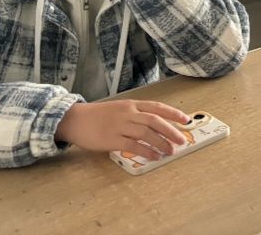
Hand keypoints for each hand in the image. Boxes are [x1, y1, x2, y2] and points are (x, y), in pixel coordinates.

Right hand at [55, 99, 189, 155]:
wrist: (75, 119)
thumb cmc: (98, 116)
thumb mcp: (119, 109)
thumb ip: (135, 114)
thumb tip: (154, 125)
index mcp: (131, 104)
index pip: (157, 107)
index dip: (173, 114)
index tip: (186, 120)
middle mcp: (128, 113)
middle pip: (155, 121)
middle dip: (171, 131)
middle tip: (182, 140)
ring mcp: (120, 126)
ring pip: (147, 133)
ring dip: (161, 143)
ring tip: (170, 151)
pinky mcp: (112, 139)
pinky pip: (133, 146)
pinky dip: (146, 151)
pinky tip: (154, 156)